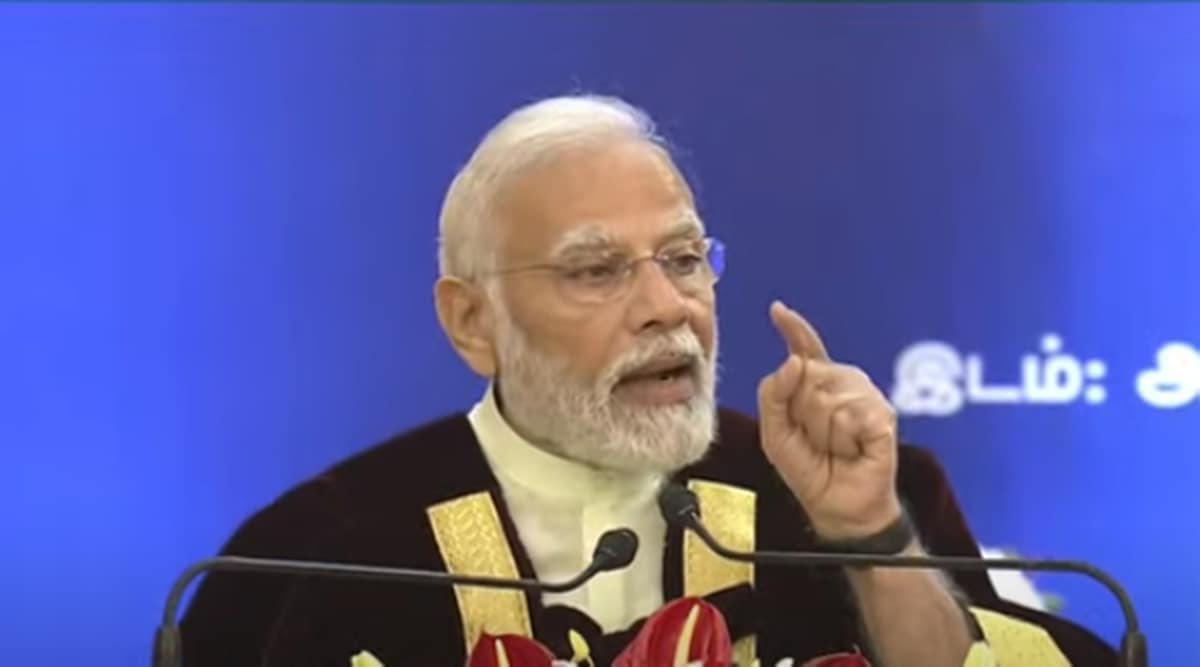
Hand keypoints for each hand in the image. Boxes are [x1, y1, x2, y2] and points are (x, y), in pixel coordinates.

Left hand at [757, 301, 901, 539]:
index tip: (777, 310)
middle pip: (809, 374)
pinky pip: (850, 413)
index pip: (804, 349)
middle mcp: (842, 384)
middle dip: (802, 412)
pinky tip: (853, 448)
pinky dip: (844, 437)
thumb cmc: (809, 471)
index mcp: (815, 385)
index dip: (793, 328)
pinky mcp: (883, 416)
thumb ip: (774, 394)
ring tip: (835, 446)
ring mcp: (865, 397)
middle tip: (815, 439)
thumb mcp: (775, 434)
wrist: (837, 507)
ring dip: (823, 429)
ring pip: (828, 394)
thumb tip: (794, 361)